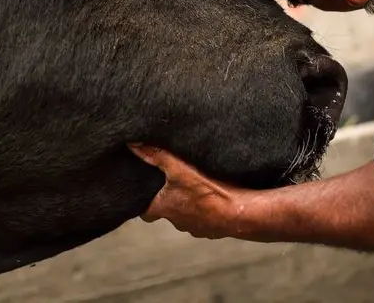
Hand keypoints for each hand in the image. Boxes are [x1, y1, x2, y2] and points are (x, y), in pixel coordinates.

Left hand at [128, 143, 253, 239]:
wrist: (240, 213)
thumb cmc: (208, 192)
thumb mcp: (179, 168)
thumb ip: (156, 155)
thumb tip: (133, 143)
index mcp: (165, 209)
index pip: (144, 213)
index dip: (142, 203)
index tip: (143, 194)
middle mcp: (177, 222)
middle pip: (167, 212)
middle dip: (168, 200)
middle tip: (170, 184)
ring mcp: (196, 228)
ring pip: (186, 216)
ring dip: (188, 205)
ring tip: (195, 189)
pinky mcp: (213, 230)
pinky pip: (205, 220)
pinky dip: (206, 211)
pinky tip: (214, 199)